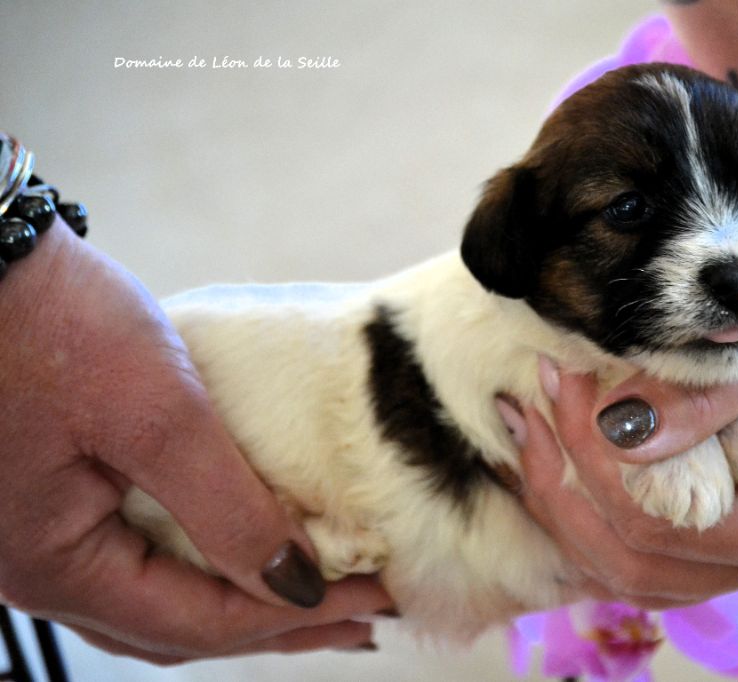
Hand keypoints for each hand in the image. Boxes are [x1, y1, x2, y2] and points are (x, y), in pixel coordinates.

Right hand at [0, 223, 392, 662]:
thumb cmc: (54, 323)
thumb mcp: (157, 416)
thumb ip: (227, 510)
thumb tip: (296, 584)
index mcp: (56, 564)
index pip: (198, 623)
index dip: (293, 616)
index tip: (372, 599)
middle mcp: (45, 567)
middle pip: (182, 624)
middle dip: (277, 620)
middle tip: (363, 616)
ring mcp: (48, 535)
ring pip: (164, 596)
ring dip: (245, 598)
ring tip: (323, 599)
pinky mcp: (64, 496)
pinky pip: (147, 556)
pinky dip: (211, 561)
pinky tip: (254, 548)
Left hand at [513, 0, 737, 607]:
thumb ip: (708, 394)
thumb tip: (617, 435)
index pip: (665, 526)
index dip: (596, 461)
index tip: (564, 379)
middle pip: (634, 560)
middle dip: (568, 485)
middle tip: (532, 403)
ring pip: (629, 554)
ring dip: (570, 492)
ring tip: (530, 414)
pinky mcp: (728, 502)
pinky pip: (643, 521)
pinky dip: (593, 482)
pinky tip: (556, 427)